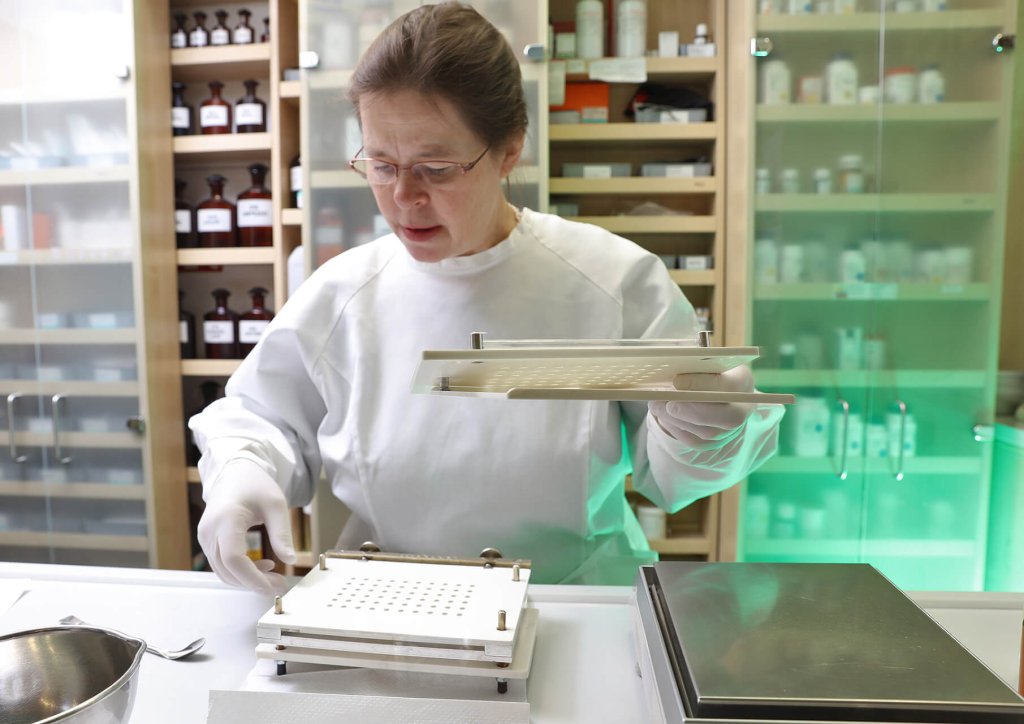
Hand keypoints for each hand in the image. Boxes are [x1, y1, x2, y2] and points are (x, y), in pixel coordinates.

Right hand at [198, 459, 295, 593]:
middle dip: (254, 582)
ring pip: (223, 571)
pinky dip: (240, 571)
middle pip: (227, 570)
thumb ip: (282, 534)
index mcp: (226, 519)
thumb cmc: (256, 485)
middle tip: (280, 584)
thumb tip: (291, 560)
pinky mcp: (206, 540)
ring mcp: (205, 536)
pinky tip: (262, 565)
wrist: (235, 472)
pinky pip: (221, 564)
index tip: (272, 587)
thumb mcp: (276, 505)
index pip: (234, 559)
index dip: (252, 578)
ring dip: (248, 579)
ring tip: (275, 575)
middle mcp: (209, 530)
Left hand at [649, 366, 754, 448]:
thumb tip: (672, 370)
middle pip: (727, 418)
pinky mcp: (713, 443)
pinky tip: (662, 415)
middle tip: (667, 402)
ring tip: (656, 405)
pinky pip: (694, 440)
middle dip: (692, 411)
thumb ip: (693, 364)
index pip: (729, 386)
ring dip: (678, 420)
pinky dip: (675, 427)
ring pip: (707, 432)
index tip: (676, 380)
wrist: (714, 392)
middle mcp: (743, 409)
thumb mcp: (703, 361)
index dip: (703, 384)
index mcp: (743, 381)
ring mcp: (730, 430)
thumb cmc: (706, 371)